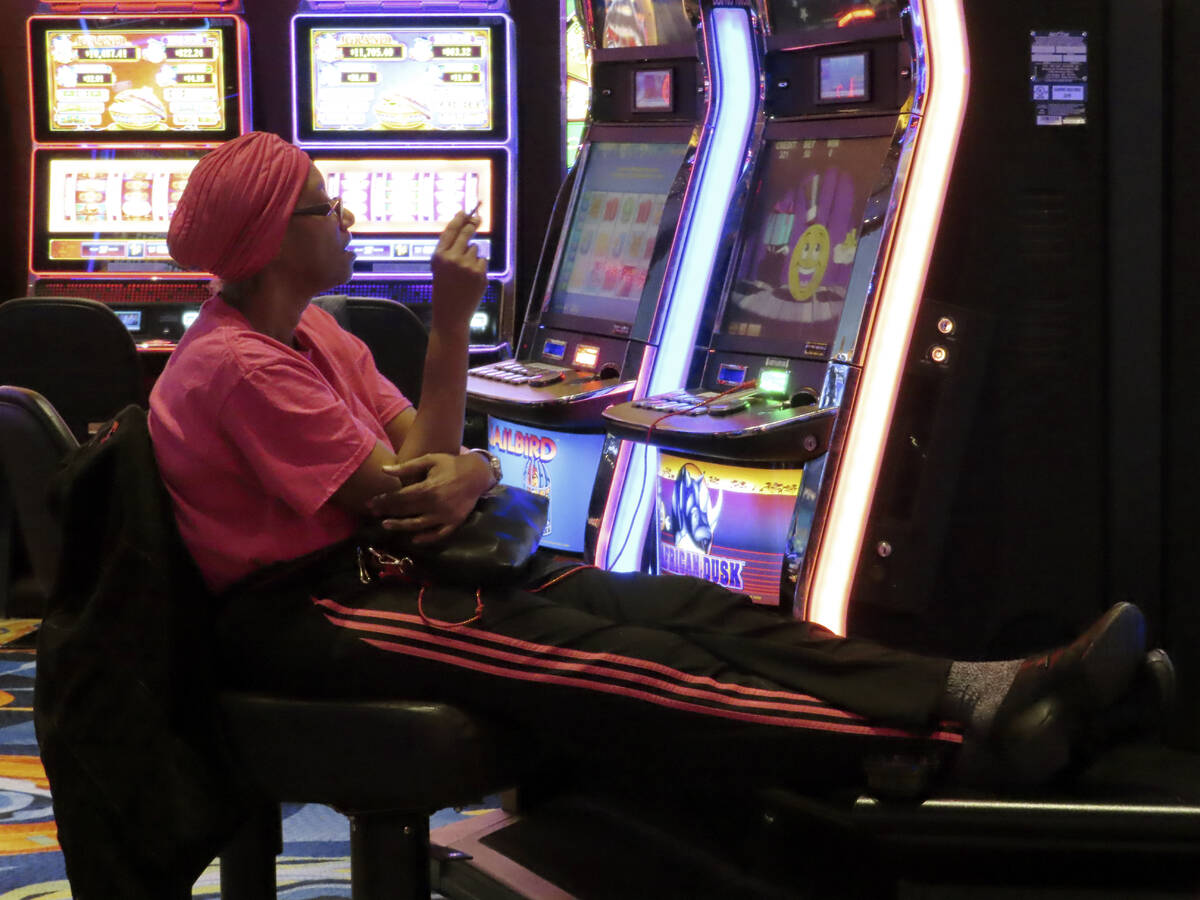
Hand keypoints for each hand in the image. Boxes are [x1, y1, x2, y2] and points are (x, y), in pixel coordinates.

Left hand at [366, 452, 490, 543]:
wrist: (477, 473)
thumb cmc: (451, 464)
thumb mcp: (429, 460)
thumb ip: (407, 466)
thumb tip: (384, 470)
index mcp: (428, 488)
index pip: (400, 497)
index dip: (384, 500)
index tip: (370, 503)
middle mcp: (435, 504)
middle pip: (406, 511)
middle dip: (387, 511)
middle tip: (373, 513)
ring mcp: (445, 515)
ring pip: (418, 525)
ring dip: (401, 526)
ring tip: (386, 525)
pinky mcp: (454, 522)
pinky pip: (438, 534)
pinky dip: (426, 538)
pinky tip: (414, 539)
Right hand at [430, 210, 487, 331]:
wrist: (451, 313)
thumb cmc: (443, 289)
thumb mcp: (438, 267)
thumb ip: (448, 250)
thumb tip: (464, 230)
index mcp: (439, 256)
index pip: (450, 231)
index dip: (458, 219)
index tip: (464, 211)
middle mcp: (453, 258)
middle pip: (467, 233)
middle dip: (472, 225)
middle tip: (477, 218)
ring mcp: (468, 266)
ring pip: (476, 249)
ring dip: (473, 255)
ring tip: (464, 272)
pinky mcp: (481, 274)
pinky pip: (483, 261)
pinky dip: (479, 267)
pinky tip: (471, 279)